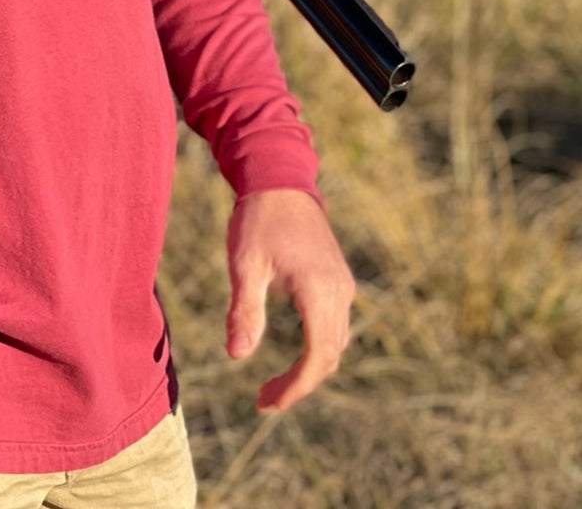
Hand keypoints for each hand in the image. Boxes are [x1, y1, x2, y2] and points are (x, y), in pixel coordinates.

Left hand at [226, 188, 354, 412]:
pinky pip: (335, 325)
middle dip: (299, 384)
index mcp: (318, 289)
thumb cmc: (258, 218)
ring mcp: (343, 284)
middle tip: (263, 401)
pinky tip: (292, 356)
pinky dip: (316, 349)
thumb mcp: (245, 263)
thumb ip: (245, 310)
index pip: (317, 356)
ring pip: (335, 343)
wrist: (280, 177)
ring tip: (273, 386)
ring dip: (309, 370)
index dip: (295, 387)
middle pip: (329, 355)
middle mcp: (339, 290)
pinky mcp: (338, 279)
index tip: (266, 404)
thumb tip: (238, 356)